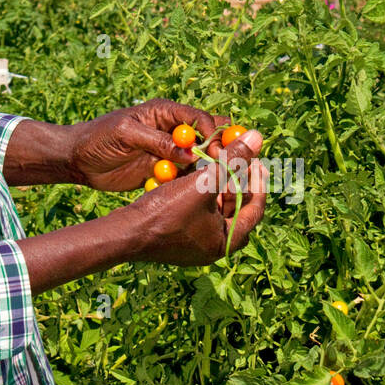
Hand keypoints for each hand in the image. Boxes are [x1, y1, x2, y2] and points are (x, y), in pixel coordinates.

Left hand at [70, 98, 228, 191]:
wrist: (78, 160)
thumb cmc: (98, 138)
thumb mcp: (126, 134)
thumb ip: (157, 140)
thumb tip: (189, 153)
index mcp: (164, 112)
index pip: (199, 118)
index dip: (211, 134)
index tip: (216, 154)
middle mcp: (171, 130)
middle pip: (206, 136)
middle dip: (217, 150)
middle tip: (221, 169)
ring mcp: (169, 152)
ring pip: (198, 159)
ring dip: (204, 170)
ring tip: (207, 184)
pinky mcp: (163, 171)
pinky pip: (184, 177)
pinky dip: (188, 183)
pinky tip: (187, 192)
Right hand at [130, 130, 266, 265]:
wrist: (125, 233)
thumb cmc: (166, 209)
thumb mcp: (203, 181)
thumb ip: (232, 159)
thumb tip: (257, 136)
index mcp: (227, 240)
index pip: (256, 208)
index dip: (258, 180)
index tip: (256, 158)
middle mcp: (215, 247)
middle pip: (237, 209)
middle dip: (238, 182)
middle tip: (239, 158)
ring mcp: (197, 246)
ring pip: (218, 211)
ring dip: (220, 187)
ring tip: (218, 163)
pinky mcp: (181, 241)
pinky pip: (201, 215)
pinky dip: (202, 196)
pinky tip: (196, 177)